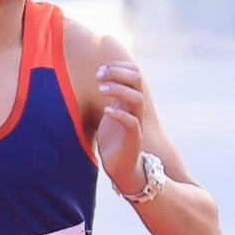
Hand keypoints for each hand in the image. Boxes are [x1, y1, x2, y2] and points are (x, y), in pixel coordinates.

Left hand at [92, 58, 150, 184]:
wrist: (121, 167)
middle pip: (137, 80)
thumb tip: (97, 83)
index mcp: (130, 101)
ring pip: (137, 99)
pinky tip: (105, 111)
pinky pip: (132, 122)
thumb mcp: (109, 114)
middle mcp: (136, 108)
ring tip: (101, 89)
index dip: (119, 67)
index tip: (100, 69)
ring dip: (119, 90)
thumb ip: (109, 99)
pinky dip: (119, 114)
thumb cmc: (114, 141)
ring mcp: (137, 122)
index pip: (134, 73)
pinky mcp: (134, 138)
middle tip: (98, 75)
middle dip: (118, 73)